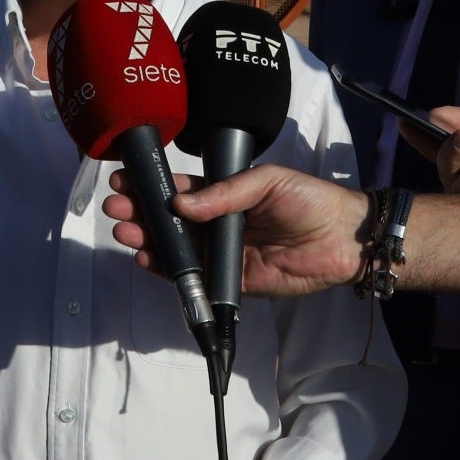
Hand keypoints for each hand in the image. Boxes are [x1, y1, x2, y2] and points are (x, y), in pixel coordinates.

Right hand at [105, 166, 366, 296]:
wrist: (344, 239)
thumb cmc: (309, 200)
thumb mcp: (266, 182)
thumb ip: (223, 193)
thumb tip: (180, 202)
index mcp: (226, 193)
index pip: (180, 189)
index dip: (152, 185)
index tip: (125, 178)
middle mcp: (219, 223)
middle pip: (171, 220)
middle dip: (141, 213)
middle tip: (115, 207)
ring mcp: (224, 253)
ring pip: (178, 249)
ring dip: (149, 240)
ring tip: (125, 231)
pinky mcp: (232, 280)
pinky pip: (196, 278)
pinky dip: (170, 271)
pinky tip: (148, 259)